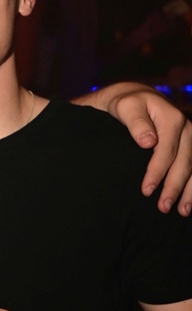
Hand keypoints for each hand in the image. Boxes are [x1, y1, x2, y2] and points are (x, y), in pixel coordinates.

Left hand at [107, 86, 191, 215]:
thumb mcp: (126, 107)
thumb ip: (136, 122)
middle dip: (174, 187)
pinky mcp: (191, 146)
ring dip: (190, 191)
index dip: (157, 172)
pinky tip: (190, 202)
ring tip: (182, 212)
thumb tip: (148, 142)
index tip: (146, 191)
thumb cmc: (128, 105)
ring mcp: (191, 138)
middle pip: (184, 162)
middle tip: (162, 208)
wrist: (138, 99)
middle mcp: (187, 128)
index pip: (166, 150)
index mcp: (172, 118)